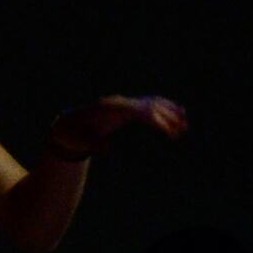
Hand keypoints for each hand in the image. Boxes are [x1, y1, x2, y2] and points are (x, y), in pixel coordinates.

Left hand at [50, 94, 187, 158]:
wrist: (67, 125)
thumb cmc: (72, 135)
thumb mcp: (78, 141)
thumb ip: (91, 145)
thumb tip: (106, 149)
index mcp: (109, 109)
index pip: (137, 110)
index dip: (153, 119)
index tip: (168, 131)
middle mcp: (119, 102)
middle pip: (148, 105)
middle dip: (165, 117)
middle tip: (180, 133)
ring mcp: (123, 103)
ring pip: (151, 103)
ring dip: (169, 112)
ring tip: (185, 125)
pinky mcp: (126, 108)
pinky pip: (149, 105)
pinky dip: (164, 108)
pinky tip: (180, 112)